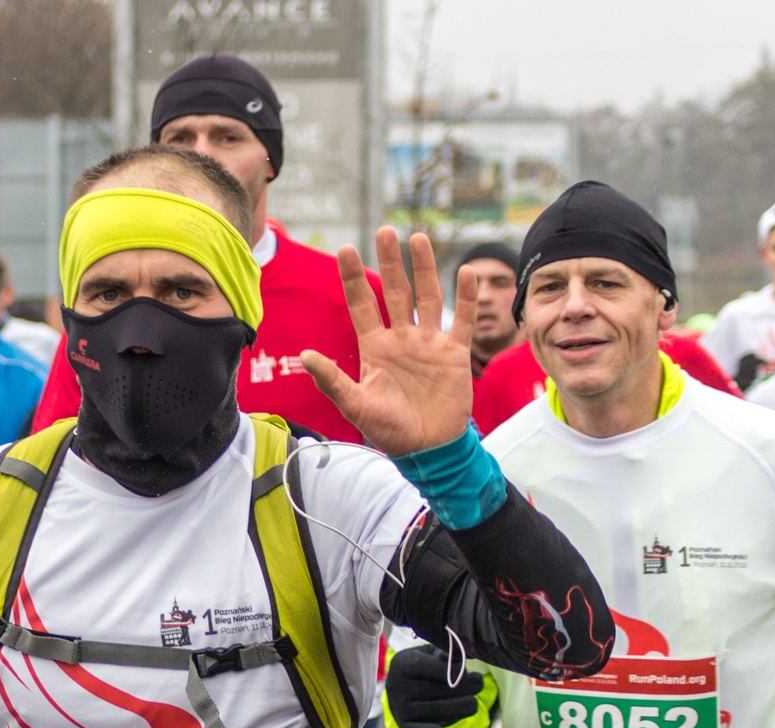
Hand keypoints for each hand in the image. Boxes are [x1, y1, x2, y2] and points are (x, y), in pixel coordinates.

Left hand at [301, 228, 476, 456]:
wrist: (427, 450)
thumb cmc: (389, 431)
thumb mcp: (356, 405)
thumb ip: (332, 380)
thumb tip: (306, 355)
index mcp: (375, 348)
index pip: (362, 304)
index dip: (354, 278)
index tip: (345, 249)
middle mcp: (401, 339)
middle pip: (394, 291)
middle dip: (390, 262)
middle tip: (385, 230)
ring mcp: (429, 343)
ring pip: (427, 297)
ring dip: (424, 269)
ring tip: (418, 239)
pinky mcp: (455, 354)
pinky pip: (462, 320)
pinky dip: (466, 297)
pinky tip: (468, 272)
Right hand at [385, 645, 483, 727]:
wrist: (400, 687)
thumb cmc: (424, 666)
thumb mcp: (433, 653)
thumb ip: (451, 653)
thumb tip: (472, 655)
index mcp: (403, 663)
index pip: (436, 668)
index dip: (457, 671)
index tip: (467, 671)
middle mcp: (397, 686)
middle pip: (441, 691)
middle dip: (467, 688)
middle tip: (478, 683)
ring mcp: (400, 708)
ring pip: (441, 711)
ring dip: (464, 707)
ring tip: (472, 702)